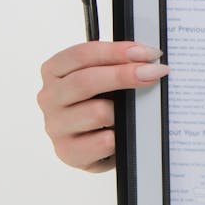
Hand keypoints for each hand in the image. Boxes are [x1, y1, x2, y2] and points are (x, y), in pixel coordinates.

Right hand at [37, 41, 167, 172]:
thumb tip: (147, 59)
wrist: (94, 143)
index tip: (147, 53)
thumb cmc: (100, 101)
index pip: (82, 55)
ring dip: (123, 111)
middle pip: (86, 81)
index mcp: (54, 71)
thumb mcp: (104, 77)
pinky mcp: (68, 152)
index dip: (117, 51)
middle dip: (124, 75)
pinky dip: (120, 135)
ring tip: (135, 111)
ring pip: (97, 112)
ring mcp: (55, 126)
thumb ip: (116, 64)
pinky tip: (125, 132)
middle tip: (155, 73)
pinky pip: (104, 142)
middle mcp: (50, 97)